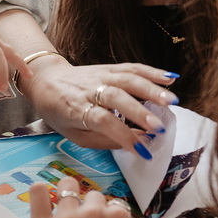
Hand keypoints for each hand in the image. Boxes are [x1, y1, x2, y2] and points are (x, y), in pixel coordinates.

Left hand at [20, 55, 179, 153]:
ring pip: (128, 79)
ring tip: (171, 101)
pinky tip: (170, 78)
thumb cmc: (60, 112)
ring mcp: (100, 75)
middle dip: (140, 112)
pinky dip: (152, 72)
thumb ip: (103, 140)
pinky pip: (132, 67)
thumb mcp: (73, 135)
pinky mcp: (108, 67)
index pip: (103, 121)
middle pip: (117, 98)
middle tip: (159, 127)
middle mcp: (90, 90)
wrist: (46, 80)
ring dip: (152, 89)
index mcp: (77, 109)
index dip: (123, 135)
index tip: (142, 150)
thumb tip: (137, 143)